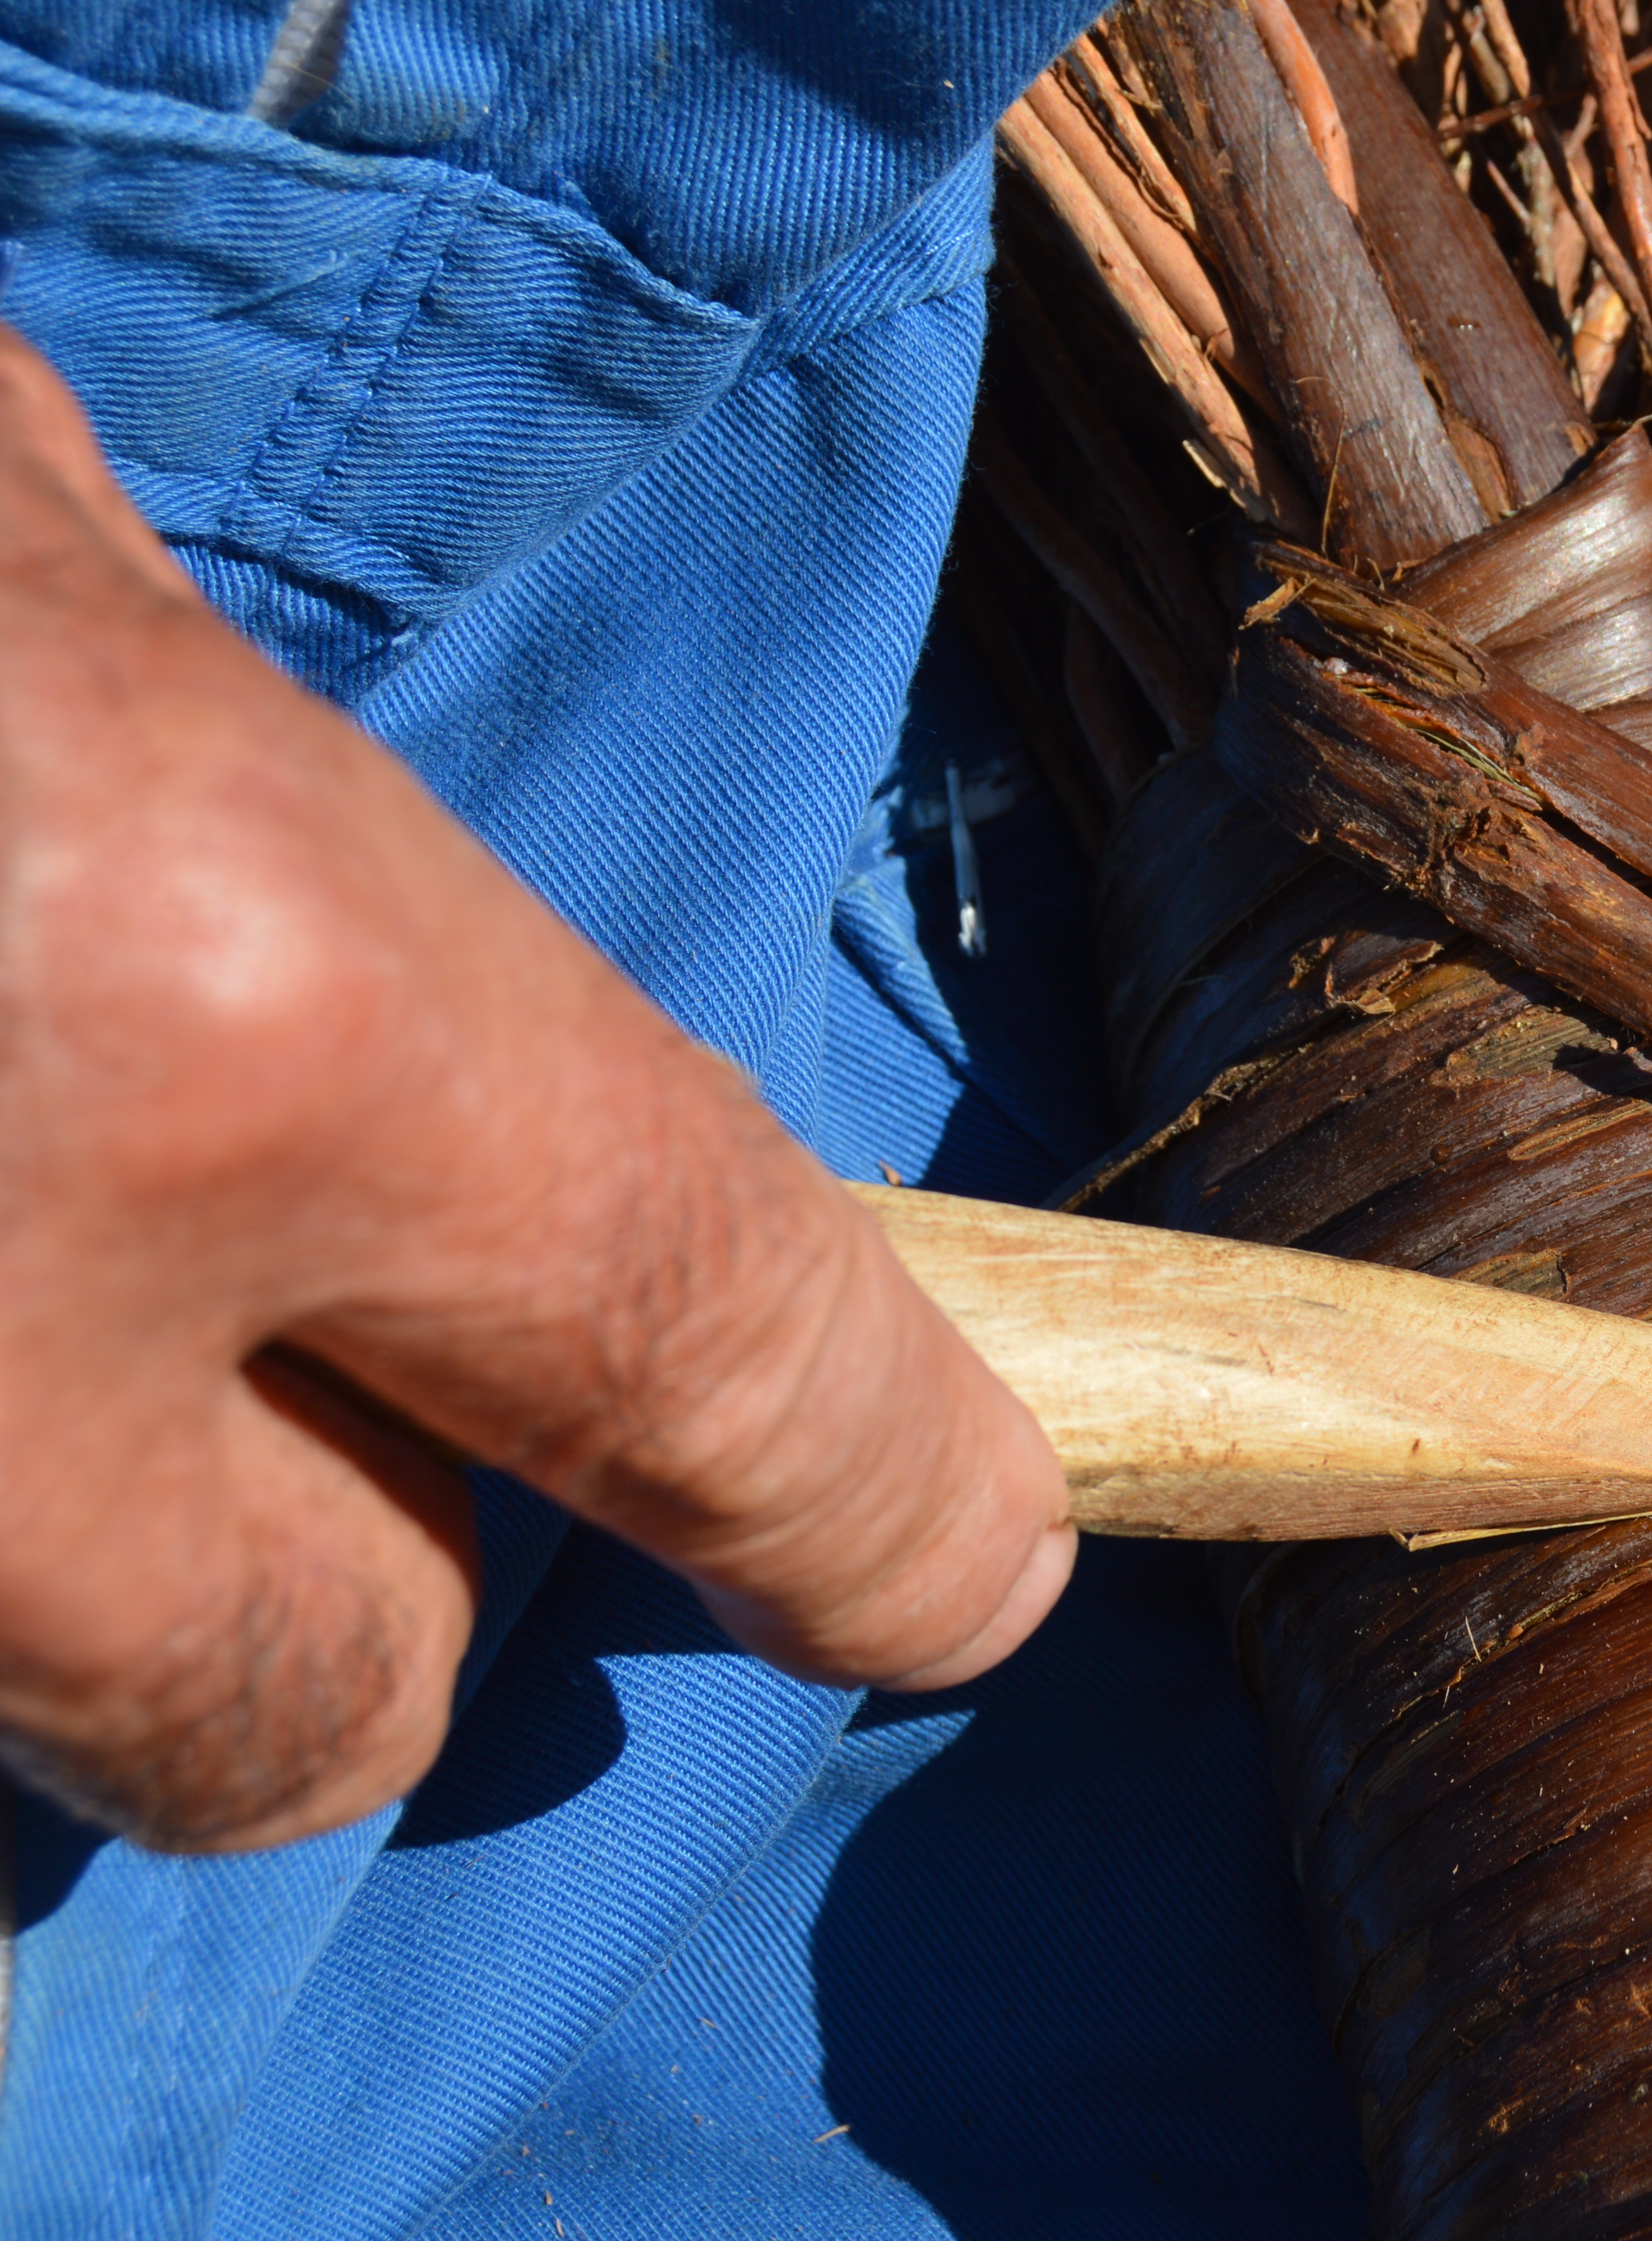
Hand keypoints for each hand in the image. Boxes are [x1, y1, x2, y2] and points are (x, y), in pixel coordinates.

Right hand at [0, 329, 1074, 1853]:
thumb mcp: (27, 522)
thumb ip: (259, 800)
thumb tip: (391, 971)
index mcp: (244, 993)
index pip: (728, 1362)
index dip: (885, 1503)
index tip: (966, 1568)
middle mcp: (0, 1312)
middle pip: (324, 1711)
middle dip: (351, 1593)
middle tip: (268, 1375)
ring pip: (42, 1718)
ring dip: (69, 1563)